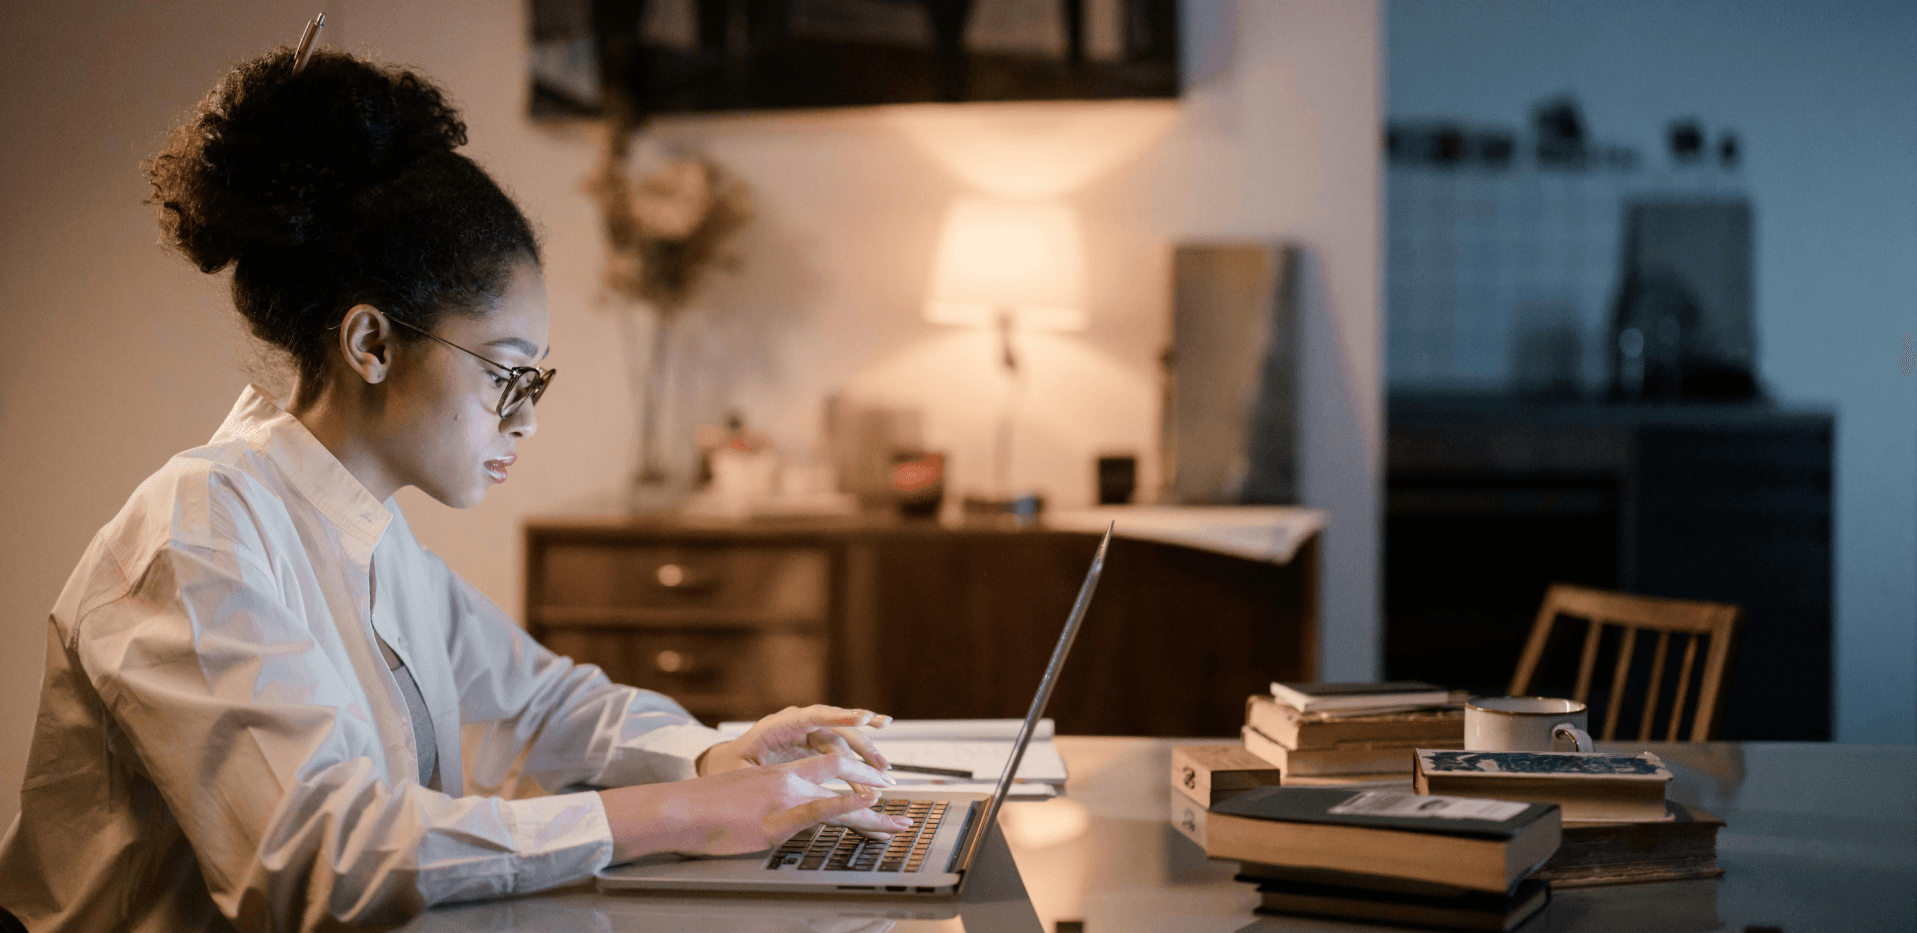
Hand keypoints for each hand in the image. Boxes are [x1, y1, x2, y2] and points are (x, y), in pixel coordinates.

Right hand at [599, 753, 912, 860]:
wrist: (676, 809)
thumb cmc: (700, 809)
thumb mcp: (740, 799)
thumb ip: (763, 804)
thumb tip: (770, 817)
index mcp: (779, 775)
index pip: (827, 767)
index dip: (854, 775)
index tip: (875, 785)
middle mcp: (788, 781)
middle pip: (842, 775)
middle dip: (873, 784)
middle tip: (897, 797)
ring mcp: (785, 798)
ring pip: (840, 795)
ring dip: (875, 808)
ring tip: (901, 819)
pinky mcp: (778, 819)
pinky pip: (821, 809)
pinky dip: (848, 803)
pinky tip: (869, 800)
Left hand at [700, 704, 893, 778]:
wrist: (721, 764)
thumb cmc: (726, 768)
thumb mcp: (740, 774)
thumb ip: (761, 776)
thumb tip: (783, 784)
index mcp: (777, 727)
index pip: (812, 716)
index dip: (839, 717)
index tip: (863, 719)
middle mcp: (796, 725)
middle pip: (835, 727)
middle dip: (862, 741)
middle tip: (881, 761)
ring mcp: (805, 734)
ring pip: (842, 739)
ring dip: (864, 754)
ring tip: (884, 771)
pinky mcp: (811, 746)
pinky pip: (839, 750)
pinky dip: (856, 761)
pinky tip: (874, 769)